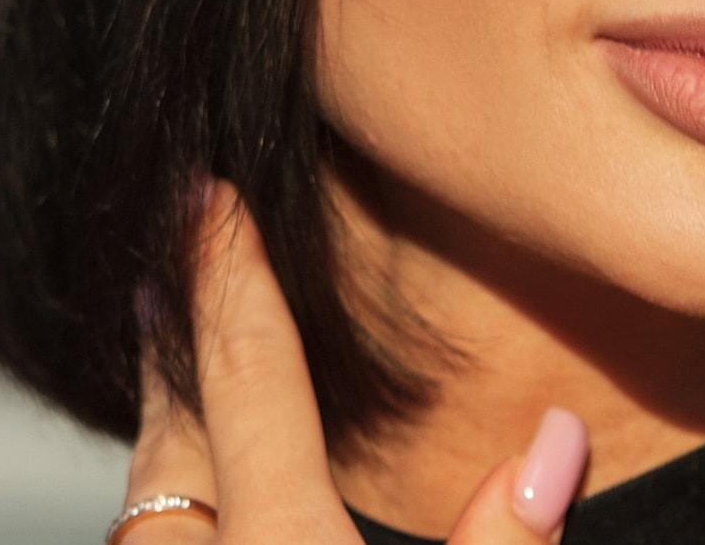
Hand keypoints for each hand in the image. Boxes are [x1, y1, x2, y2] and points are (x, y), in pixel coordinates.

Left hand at [116, 181, 589, 544]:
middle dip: (174, 345)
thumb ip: (505, 543)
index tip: (208, 194)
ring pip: (146, 505)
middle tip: (165, 268)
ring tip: (170, 382)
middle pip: (172, 435)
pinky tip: (186, 514)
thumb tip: (557, 436)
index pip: (249, 376)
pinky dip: (165, 511)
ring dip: (161, 435)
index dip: (229, 275)